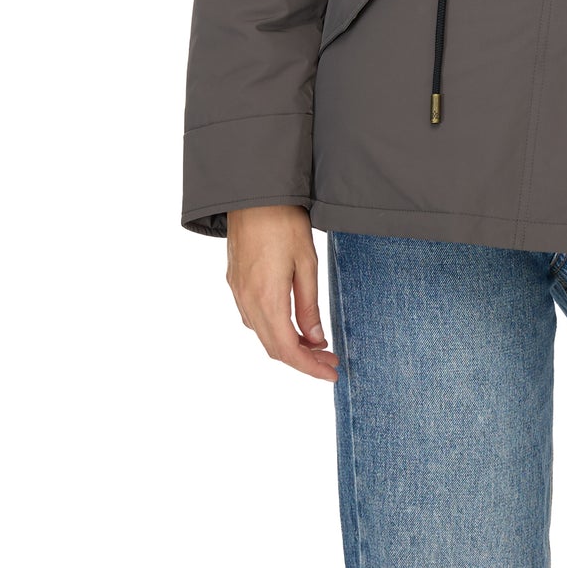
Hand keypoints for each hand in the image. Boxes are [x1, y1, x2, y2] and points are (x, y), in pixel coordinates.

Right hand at [226, 205, 339, 381]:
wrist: (253, 193)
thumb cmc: (283, 222)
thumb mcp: (306, 263)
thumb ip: (308, 304)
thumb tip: (315, 339)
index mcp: (266, 299)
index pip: (287, 349)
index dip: (309, 368)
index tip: (331, 374)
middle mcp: (247, 301)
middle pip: (273, 347)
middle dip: (303, 360)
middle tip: (330, 361)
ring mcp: (237, 292)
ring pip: (262, 333)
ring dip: (288, 345)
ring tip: (316, 344)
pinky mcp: (235, 281)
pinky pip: (253, 317)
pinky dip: (274, 328)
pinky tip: (292, 323)